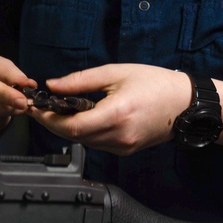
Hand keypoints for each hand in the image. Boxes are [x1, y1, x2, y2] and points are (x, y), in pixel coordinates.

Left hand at [31, 64, 190, 155]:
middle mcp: (119, 136)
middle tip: (41, 109)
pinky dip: (84, 132)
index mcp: (116, 114)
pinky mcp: (126, 150)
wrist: (184, 103)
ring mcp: (123, 146)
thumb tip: (53, 85)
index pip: (73, 126)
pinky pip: (97, 143)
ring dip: (68, 129)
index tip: (37, 108)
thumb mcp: (116, 73)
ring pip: (84, 142)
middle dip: (54, 124)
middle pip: (75, 137)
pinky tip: (82, 118)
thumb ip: (81, 80)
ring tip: (59, 110)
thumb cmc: (154, 83)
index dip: (51, 119)